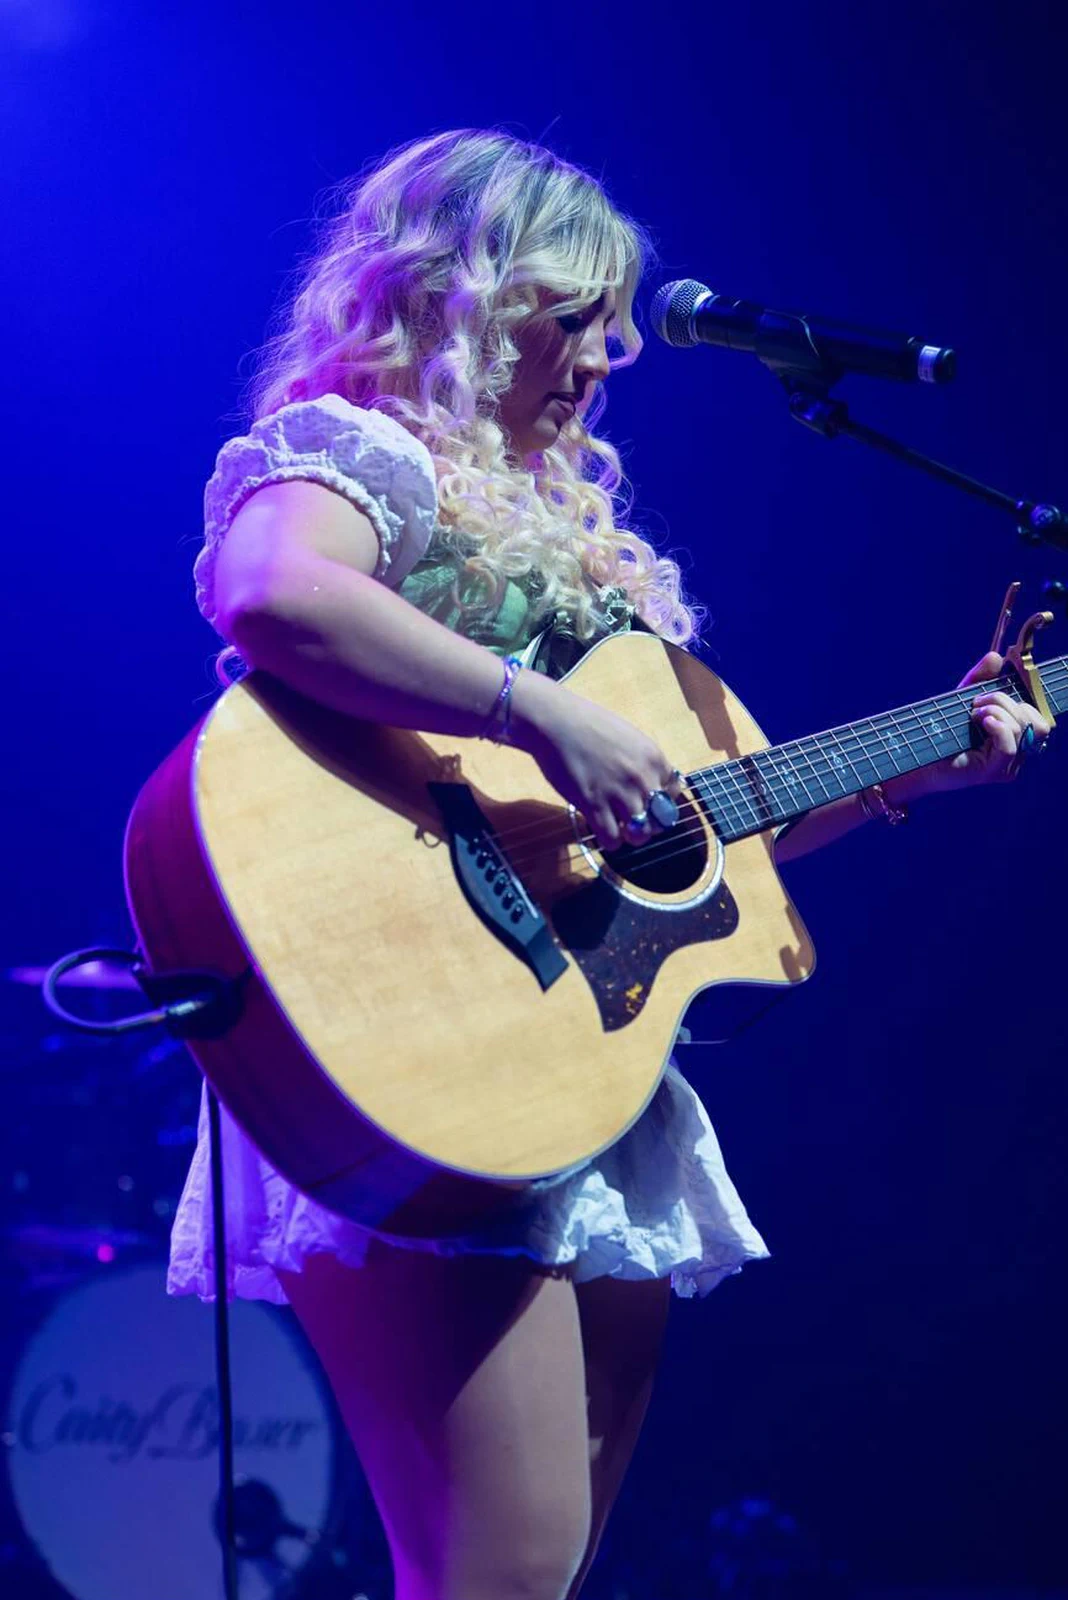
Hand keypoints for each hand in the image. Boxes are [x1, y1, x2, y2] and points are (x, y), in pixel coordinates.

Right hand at [507, 670, 682, 850]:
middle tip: (633, 819)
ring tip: (618, 827)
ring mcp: (619, 794)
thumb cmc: (589, 725)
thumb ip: (643, 761)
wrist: (557, 722)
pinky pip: (612, 839)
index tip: (648, 802)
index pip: (674, 793)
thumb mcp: (629, 738)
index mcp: (654, 759)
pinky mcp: (594, 806)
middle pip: (660, 819)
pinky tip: (601, 829)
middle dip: (649, 824)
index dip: (661, 801)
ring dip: (630, 835)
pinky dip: (609, 841)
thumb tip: (649, 781)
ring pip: (639, 834)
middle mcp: (643, 779)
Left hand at [907, 651, 1050, 797]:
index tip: (990, 693)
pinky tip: (982, 721)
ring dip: (998, 711)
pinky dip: (998, 727)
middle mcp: (1018, 753)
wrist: (918, 752)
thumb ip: (981, 678)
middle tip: (977, 702)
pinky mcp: (994, 772)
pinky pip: (1009, 746)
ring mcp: (1008, 765)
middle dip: (1005, 701)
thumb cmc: (942, 728)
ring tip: (974, 713)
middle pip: (1035, 722)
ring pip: (1022, 729)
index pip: (1039, 717)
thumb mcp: (964, 697)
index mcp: (1017, 736)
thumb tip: (996, 656)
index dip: (1022, 699)